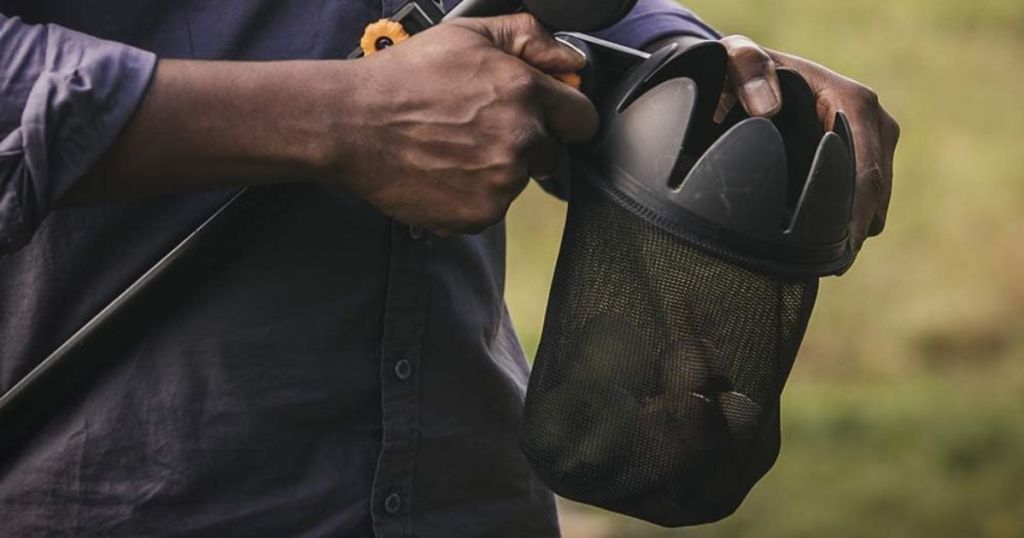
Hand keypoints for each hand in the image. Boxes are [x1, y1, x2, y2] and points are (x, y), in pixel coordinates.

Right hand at [334, 14, 596, 234]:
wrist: (353, 124)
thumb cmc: (406, 77)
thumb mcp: (467, 34)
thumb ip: (528, 38)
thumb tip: (570, 59)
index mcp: (525, 93)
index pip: (582, 118)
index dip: (563, 116)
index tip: (545, 117)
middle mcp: (521, 141)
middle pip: (551, 154)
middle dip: (526, 143)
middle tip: (479, 130)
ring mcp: (502, 183)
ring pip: (518, 182)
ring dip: (497, 170)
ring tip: (452, 149)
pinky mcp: (480, 215)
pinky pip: (491, 207)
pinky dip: (473, 196)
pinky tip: (443, 172)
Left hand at [716, 35, 899, 253]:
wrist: (753, 73)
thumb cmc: (747, 71)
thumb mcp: (739, 60)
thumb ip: (746, 70)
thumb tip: (766, 108)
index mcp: (854, 102)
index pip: (866, 173)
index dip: (853, 219)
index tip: (835, 256)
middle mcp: (874, 123)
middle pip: (876, 195)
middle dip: (852, 235)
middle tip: (819, 271)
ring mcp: (874, 143)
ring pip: (873, 203)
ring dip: (847, 231)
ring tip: (811, 260)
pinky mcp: (864, 160)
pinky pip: (864, 201)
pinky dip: (843, 222)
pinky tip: (814, 241)